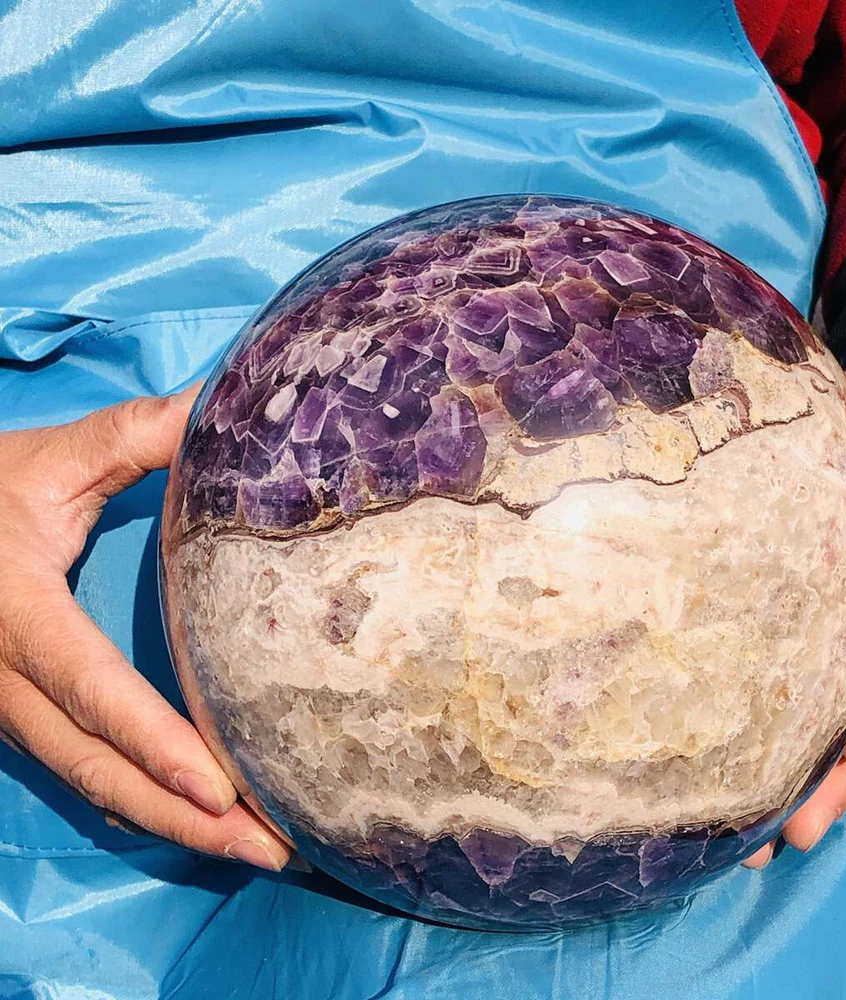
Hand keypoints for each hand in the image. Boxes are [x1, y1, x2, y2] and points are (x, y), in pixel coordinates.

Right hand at [0, 389, 290, 870]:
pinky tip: (198, 821)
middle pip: (94, 764)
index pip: (90, 686)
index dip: (154, 740)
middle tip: (270, 849)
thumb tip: (219, 405)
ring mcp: (8, 707)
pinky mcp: (21, 714)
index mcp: (16, 612)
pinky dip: (140, 803)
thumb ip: (133, 436)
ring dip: (169, 824)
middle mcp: (4, 676)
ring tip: (254, 850)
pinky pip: (80, 771)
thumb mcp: (51, 457)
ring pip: (87, 781)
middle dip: (182, 816)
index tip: (221, 786)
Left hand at [746, 365, 845, 867]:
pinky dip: (793, 741)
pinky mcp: (834, 635)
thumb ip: (807, 431)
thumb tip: (700, 409)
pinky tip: (745, 773)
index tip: (839, 755)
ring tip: (755, 840)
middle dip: (831, 781)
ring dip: (808, 781)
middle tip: (782, 837)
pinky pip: (823, 696)